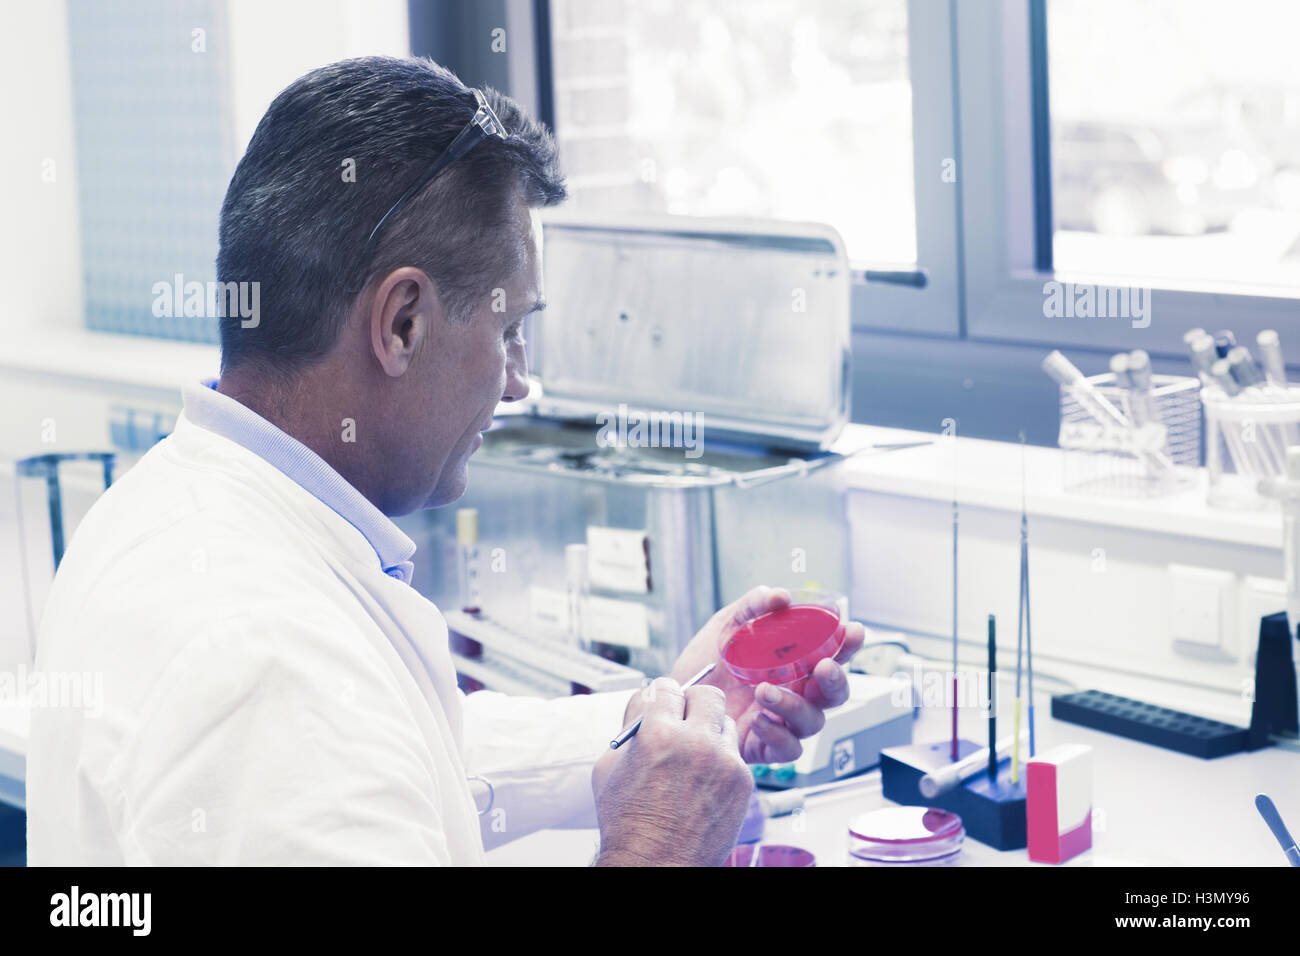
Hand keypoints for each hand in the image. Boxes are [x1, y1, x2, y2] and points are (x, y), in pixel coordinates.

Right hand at [593, 678, 752, 866]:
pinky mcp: (743, 782)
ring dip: (710, 731)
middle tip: (684, 718)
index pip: (668, 687)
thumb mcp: (610, 766)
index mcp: (659, 734)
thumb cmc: (627, 821)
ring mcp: (725, 762)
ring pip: (726, 723)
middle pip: (707, 694)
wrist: (656, 865)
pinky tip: (703, 780)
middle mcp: (697, 743)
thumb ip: (630, 723)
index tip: (662, 702)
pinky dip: (721, 760)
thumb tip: (647, 695)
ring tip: (694, 755)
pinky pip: (735, 754)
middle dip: (693, 702)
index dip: (662, 694)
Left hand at [664, 586, 864, 763]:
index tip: (853, 631)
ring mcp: (781, 721)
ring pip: (812, 722)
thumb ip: (753, 608)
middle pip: (833, 694)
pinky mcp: (763, 746)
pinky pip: (787, 748)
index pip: (831, 654)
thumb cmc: (707, 660)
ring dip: (794, 706)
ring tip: (764, 691)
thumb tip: (780, 597)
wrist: (675, 693)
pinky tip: (757, 718)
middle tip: (824, 667)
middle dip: (836, 681)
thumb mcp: (727, 625)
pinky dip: (777, 734)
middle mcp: (795, 693)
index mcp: (794, 663)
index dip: (847, 644)